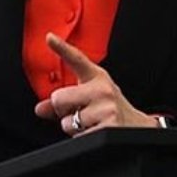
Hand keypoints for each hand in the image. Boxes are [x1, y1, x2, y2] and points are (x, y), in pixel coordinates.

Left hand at [33, 33, 156, 135]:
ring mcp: (106, 109)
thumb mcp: (91, 97)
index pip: (77, 59)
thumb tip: (39, 109)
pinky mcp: (108, 127)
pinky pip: (77, 137)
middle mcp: (102, 90)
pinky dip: (82, 138)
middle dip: (63, 110)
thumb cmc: (111, 109)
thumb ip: (64, 101)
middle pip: (58, 98)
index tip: (49, 37)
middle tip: (79, 111)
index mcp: (97, 77)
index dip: (61, 47)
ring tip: (91, 123)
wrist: (137, 126)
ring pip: (66, 122)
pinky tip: (95, 131)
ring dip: (74, 128)